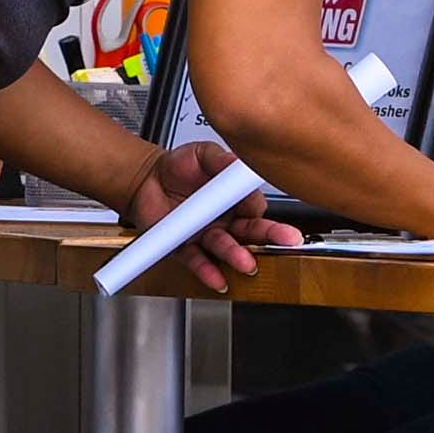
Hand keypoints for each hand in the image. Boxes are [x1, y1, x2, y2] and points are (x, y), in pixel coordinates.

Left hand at [123, 136, 302, 296]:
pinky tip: (217, 279)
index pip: (254, 204)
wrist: (146, 179)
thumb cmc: (177, 166)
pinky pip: (198, 261)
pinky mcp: (185, 247)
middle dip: (270, 236)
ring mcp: (206, 234)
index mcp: (233, 197)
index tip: (255, 205)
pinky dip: (208, 271)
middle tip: (287, 240)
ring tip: (246, 262)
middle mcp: (225, 219)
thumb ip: (220, 158)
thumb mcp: (201, 153)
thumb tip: (238, 161)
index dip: (256, 206)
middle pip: (251, 230)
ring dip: (237, 256)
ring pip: (226, 247)